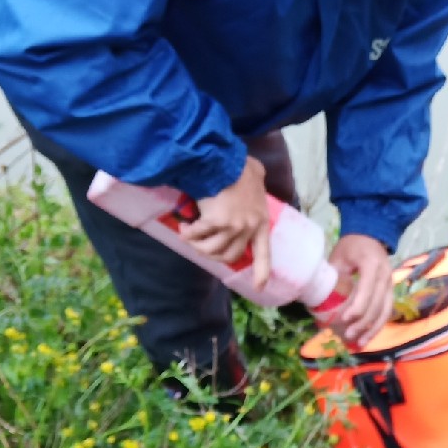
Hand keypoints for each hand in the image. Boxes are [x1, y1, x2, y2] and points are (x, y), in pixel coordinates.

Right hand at [181, 154, 270, 288]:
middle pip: (230, 256)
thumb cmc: (239, 165)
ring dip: (196, 245)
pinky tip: (183, 227)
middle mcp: (250, 227)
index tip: (258, 287)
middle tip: (200, 246)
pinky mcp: (216, 222)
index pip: (264, 253)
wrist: (225, 160)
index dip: (260, 272)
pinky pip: (198, 235)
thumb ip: (256, 183)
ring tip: (187, 235)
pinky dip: (188, 234)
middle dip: (213, 255)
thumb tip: (256, 173)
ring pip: (211, 249)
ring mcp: (234, 226)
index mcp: (262, 221)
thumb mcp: (257, 176)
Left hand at [329, 234, 392, 346]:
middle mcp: (385, 276)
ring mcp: (390, 284)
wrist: (370, 235)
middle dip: (362, 322)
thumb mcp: (338, 257)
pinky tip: (368, 337)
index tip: (343, 319)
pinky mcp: (390, 291)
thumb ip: (332, 276)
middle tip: (348, 335)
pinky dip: (378, 325)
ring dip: (373, 329)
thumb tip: (319, 300)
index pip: (367, 290)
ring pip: (385, 311)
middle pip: (376, 304)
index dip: (357, 307)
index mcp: (372, 265)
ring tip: (360, 343)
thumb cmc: (351, 246)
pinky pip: (387, 311)